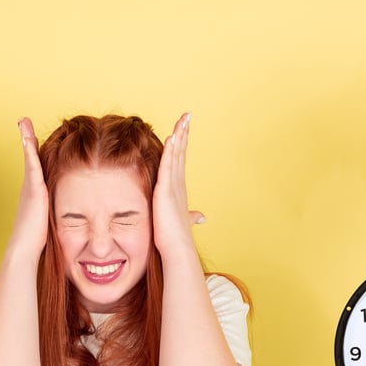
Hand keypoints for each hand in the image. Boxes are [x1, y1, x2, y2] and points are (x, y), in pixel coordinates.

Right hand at [6, 118, 49, 258]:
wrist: (24, 250)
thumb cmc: (38, 241)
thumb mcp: (50, 222)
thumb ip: (55, 214)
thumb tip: (71, 218)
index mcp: (35, 194)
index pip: (37, 168)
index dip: (34, 152)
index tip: (32, 138)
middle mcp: (30, 188)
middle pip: (30, 158)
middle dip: (26, 138)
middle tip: (23, 121)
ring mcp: (30, 188)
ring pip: (29, 158)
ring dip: (26, 138)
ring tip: (23, 121)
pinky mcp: (33, 191)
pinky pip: (32, 167)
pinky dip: (30, 151)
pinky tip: (29, 139)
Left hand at [152, 112, 205, 258]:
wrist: (177, 249)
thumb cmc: (175, 238)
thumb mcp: (181, 221)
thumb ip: (190, 216)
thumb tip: (200, 217)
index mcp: (178, 189)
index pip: (180, 160)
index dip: (183, 143)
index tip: (184, 128)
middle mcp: (178, 184)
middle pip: (181, 152)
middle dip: (184, 133)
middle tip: (187, 115)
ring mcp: (173, 186)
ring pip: (176, 155)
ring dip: (179, 136)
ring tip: (182, 120)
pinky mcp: (165, 191)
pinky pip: (168, 166)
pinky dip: (170, 151)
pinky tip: (171, 137)